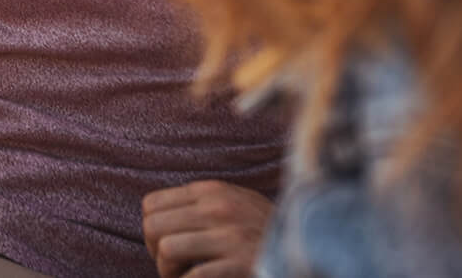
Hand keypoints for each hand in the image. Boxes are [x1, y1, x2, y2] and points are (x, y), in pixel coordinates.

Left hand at [142, 179, 273, 277]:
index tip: (168, 249)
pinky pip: (192, 276)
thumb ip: (201, 207)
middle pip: (152, 227)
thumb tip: (155, 219)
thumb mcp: (235, 207)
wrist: (310, 251)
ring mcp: (231, 235)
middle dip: (156, 254)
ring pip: (166, 249)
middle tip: (175, 269)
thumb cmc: (264, 237)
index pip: (150, 205)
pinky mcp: (241, 263)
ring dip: (170, 273)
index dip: (153, 232)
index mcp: (211, 191)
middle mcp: (218, 207)